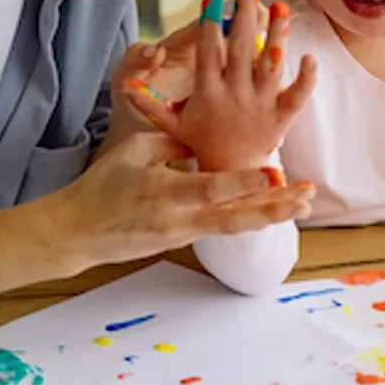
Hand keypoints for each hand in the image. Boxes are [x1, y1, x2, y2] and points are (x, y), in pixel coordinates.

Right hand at [48, 130, 315, 271]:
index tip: (277, 171)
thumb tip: (203, 143)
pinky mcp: (183, 240)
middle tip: (306, 197)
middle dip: (274, 208)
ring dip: (270, 214)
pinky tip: (273, 209)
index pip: (212, 188)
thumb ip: (172, 146)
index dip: (246, 181)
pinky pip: (222, 227)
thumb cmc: (101, 185)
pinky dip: (248, 216)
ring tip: (301, 205)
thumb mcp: (133, 152)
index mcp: (163, 192)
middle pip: (235, 218)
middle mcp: (179, 219)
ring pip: (234, 226)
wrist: (78, 232)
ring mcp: (183, 234)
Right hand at [121, 0, 316, 170]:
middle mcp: (236, 95)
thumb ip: (149, 103)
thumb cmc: (200, 141)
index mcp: (208, 93)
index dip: (211, 21)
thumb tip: (123, 86)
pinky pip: (297, 96)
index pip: (210, 51)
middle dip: (245, 14)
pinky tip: (309, 55)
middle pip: (243, 49)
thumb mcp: (172, 123)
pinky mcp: (281, 118)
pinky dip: (305, 78)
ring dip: (277, 35)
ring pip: (271, 65)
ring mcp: (261, 105)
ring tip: (280, 5)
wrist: (230, 175)